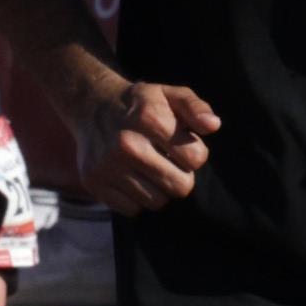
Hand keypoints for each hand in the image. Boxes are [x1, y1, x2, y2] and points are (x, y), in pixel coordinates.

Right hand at [69, 62, 215, 209]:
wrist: (92, 106)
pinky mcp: (95, 182)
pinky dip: (136, 198)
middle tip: (169, 163)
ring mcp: (108, 165)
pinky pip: (132, 209)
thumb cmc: (141, 105)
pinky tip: (132, 177)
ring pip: (157, 202)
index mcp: (149, 118)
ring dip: (159, 189)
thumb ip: (195, 107)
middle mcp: (127, 144)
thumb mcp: (170, 95)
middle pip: (180, 186)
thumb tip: (213, 125)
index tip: (183, 146)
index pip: (195, 158)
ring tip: (150, 169)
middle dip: (181, 176)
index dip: (195, 153)